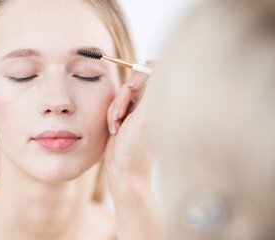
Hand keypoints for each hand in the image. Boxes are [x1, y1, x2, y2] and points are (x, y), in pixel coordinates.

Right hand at [104, 62, 155, 193]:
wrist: (123, 171)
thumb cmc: (136, 148)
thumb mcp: (145, 116)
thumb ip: (153, 90)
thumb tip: (162, 66)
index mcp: (162, 104)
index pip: (159, 75)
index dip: (146, 72)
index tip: (135, 83)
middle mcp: (152, 106)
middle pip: (137, 82)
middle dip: (124, 95)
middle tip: (122, 109)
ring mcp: (139, 112)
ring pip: (124, 94)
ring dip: (116, 108)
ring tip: (116, 125)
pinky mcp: (127, 118)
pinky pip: (116, 105)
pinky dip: (112, 115)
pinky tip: (114, 130)